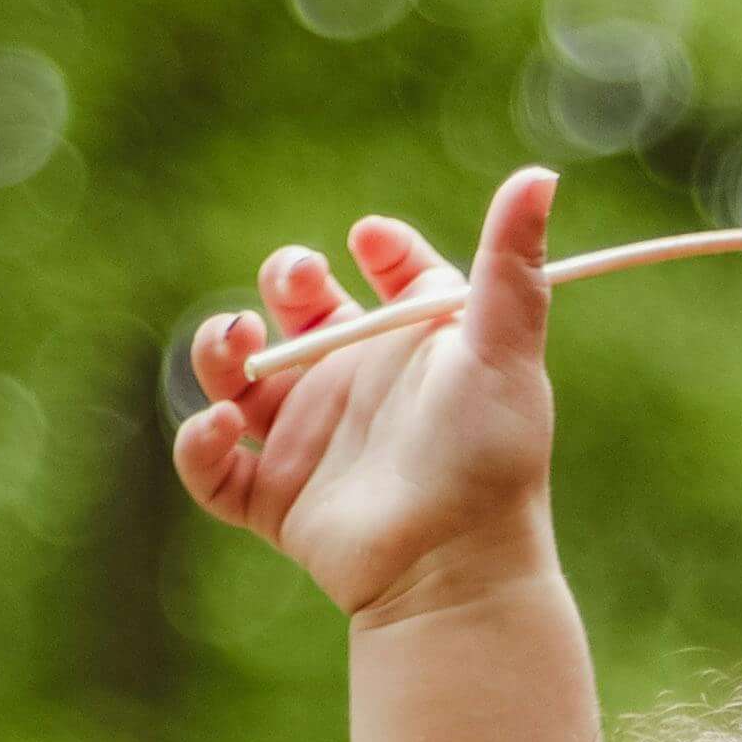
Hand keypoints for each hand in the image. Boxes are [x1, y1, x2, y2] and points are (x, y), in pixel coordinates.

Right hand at [173, 166, 562, 623]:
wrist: (458, 567)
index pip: (391, 274)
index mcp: (412, 346)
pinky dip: (200, 443)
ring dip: (219, 350)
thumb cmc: (490, 458)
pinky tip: (226, 426)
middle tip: (298, 286)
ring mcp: (311, 442)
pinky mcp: (275, 500)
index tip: (368, 241)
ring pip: (238, 378)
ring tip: (239, 345)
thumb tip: (541, 173)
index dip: (379, 247)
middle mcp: (358, 386)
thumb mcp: (500, 351)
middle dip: (284, 282)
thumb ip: (510, 265)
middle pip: (299, 310)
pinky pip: (212, 467)